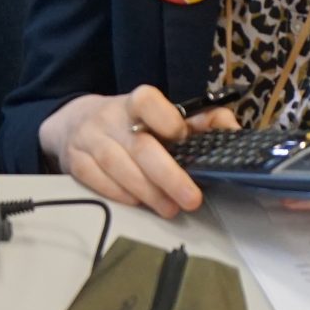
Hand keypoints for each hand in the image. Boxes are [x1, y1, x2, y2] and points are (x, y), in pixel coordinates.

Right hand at [38, 85, 240, 219]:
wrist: (74, 123)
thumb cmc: (131, 124)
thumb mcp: (163, 115)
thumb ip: (202, 121)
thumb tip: (235, 132)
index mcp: (135, 103)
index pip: (147, 101)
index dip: (166, 119)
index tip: (182, 137)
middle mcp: (109, 118)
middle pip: (139, 146)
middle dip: (168, 176)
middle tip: (191, 199)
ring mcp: (89, 139)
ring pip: (117, 167)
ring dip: (147, 192)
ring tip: (169, 209)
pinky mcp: (75, 161)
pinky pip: (96, 180)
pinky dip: (119, 195)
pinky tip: (138, 203)